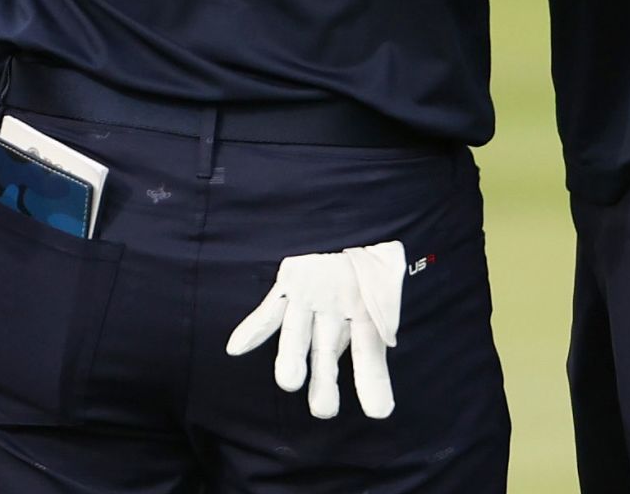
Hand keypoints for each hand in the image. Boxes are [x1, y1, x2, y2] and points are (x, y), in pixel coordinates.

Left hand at [224, 240, 409, 419]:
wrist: (344, 217)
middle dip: (325, 381)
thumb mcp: (385, 280)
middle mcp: (332, 314)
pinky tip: (235, 348)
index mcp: (363, 316)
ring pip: (297, 335)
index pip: (369, 356)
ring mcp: (309, 300)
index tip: (378, 412)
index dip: (373, 382)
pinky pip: (268, 311)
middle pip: (326, 354)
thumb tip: (393, 350)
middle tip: (323, 409)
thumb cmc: (370, 254)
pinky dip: (252, 329)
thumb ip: (386, 310)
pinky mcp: (288, 284)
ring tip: (289, 382)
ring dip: (291, 357)